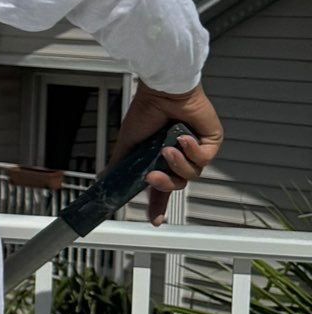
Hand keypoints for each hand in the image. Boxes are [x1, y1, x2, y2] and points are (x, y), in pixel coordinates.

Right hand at [110, 81, 222, 222]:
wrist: (162, 93)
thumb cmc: (145, 112)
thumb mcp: (127, 145)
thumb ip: (118, 165)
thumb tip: (103, 180)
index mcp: (160, 160)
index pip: (162, 188)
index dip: (159, 204)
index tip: (155, 220)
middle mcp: (179, 157)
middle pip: (177, 185)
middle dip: (165, 185)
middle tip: (152, 176)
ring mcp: (195, 150)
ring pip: (192, 174)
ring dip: (178, 165)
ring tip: (167, 150)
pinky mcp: (210, 141)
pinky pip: (204, 159)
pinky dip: (192, 151)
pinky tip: (183, 138)